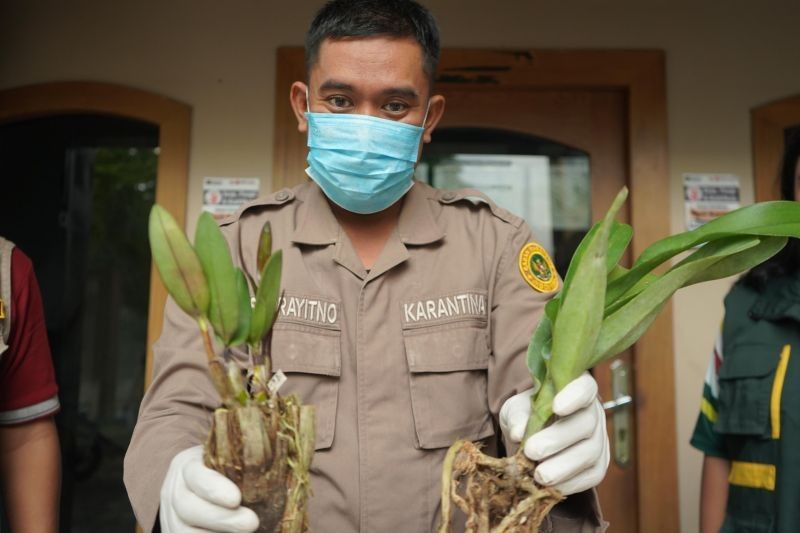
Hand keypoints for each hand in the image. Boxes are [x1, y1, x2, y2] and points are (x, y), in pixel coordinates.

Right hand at [160, 445, 258, 532]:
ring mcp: (170, 516)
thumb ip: (243, 462)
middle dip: (222, 519)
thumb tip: (278, 468)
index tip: (236, 498)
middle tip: (252, 523)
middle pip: (189, 508)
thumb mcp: (228, 457)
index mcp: (187, 466)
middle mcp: (173, 491)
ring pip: (183, 531)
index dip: (214, 488)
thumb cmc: (224, 468)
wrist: (200, 484)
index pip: (196, 475)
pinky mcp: (174, 532)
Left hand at [499, 372, 609, 494]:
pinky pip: (591, 476)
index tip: (556, 407)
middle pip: (585, 424)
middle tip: (532, 451)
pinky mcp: (598, 466)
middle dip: (558, 439)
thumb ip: (517, 416)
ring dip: (563, 467)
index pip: (585, 387)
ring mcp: (599, 440)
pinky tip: (550, 487)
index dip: (574, 396)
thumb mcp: (515, 408)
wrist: (531, 438)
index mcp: (576, 389)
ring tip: (538, 475)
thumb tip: (518, 433)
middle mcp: (593, 412)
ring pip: (590, 453)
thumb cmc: (526, 415)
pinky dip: (570, 483)